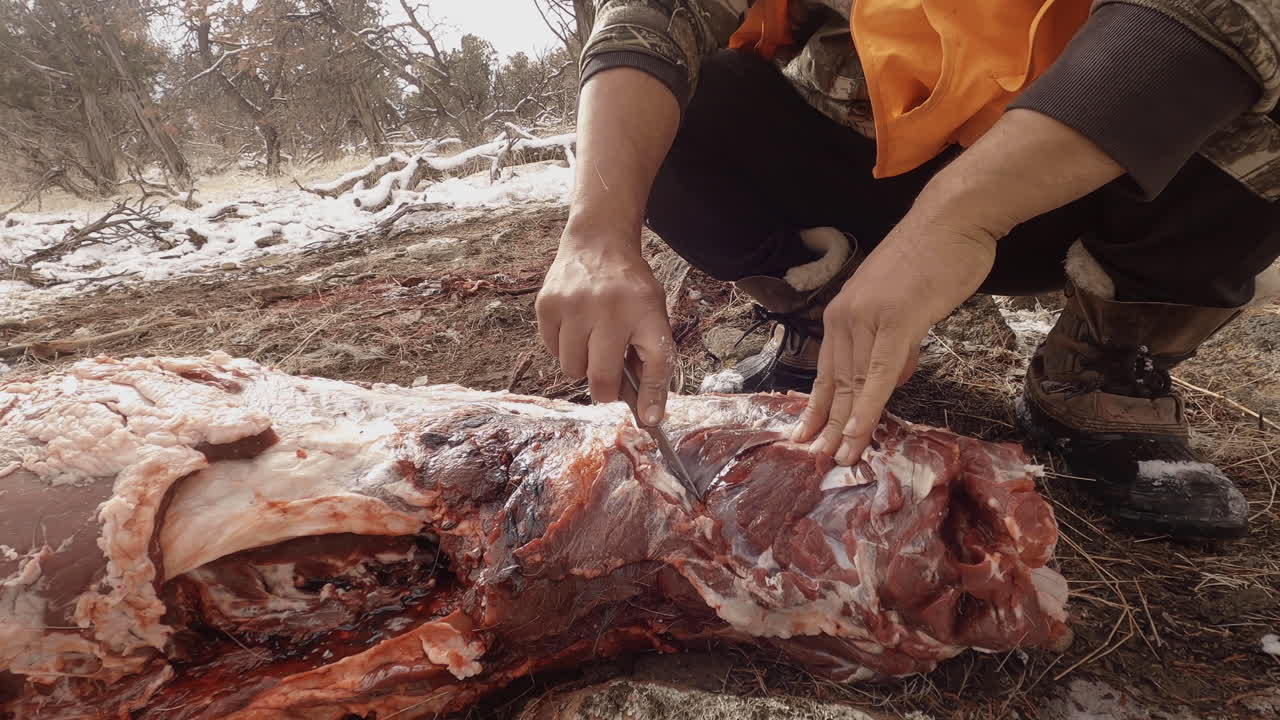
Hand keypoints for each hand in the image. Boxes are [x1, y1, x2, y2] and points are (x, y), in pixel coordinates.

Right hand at [536, 231, 673, 424]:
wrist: (597, 244)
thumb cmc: (629, 291)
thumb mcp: (652, 316)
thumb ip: (652, 362)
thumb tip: (647, 415)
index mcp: (645, 312)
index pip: (655, 363)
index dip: (650, 397)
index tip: (648, 421)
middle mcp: (609, 308)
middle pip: (601, 378)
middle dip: (605, 388)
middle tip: (607, 377)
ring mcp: (574, 306)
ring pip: (572, 369)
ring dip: (582, 365)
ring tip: (592, 340)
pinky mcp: (547, 305)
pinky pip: (552, 351)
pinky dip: (563, 348)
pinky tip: (575, 326)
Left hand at [791, 217, 996, 464]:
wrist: (953, 219)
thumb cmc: (934, 258)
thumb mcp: (905, 306)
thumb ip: (895, 343)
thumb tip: (892, 376)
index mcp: (843, 313)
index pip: (827, 370)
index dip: (818, 406)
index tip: (808, 435)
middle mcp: (846, 317)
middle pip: (836, 382)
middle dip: (828, 425)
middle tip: (819, 460)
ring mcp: (868, 318)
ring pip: (853, 383)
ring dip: (847, 425)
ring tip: (841, 458)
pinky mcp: (896, 321)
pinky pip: (878, 373)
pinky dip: (868, 405)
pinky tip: (860, 431)